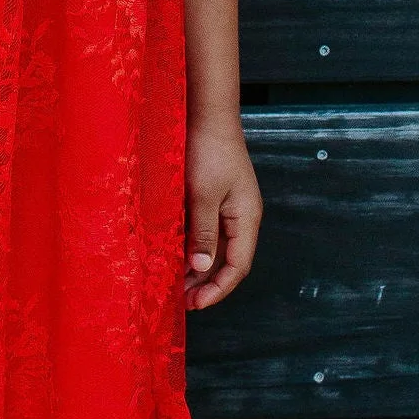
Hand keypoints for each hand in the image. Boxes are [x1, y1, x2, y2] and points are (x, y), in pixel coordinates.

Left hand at [185, 119, 261, 309]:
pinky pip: (205, 231)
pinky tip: (173, 254)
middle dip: (206, 283)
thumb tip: (201, 268)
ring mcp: (228, 207)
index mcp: (246, 218)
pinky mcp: (213, 198)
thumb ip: (203, 233)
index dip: (218, 289)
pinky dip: (191, 246)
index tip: (195, 304)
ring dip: (196, 267)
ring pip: (214, 247)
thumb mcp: (203, 195)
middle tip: (181, 300)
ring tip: (174, 283)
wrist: (206, 114)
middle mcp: (241, 217)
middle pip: (227, 260)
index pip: (237, 266)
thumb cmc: (208, 152)